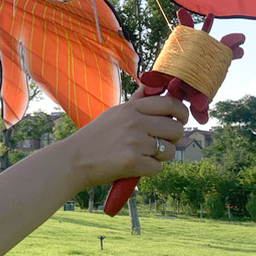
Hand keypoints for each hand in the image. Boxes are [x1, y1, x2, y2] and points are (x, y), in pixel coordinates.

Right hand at [67, 89, 188, 191]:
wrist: (74, 160)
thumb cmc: (96, 136)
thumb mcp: (115, 113)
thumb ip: (138, 101)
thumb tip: (155, 85)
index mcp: (132, 108)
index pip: (170, 103)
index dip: (182, 112)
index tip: (181, 119)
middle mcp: (135, 122)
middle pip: (175, 128)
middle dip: (173, 138)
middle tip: (161, 142)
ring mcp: (135, 142)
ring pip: (169, 150)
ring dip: (161, 156)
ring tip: (144, 155)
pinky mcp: (133, 162)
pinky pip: (158, 168)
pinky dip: (149, 170)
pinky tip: (136, 166)